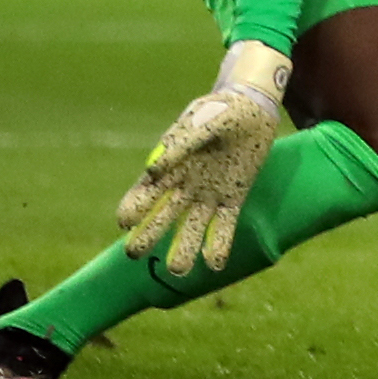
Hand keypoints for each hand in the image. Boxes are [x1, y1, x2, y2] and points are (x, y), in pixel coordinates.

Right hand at [116, 41, 292, 277]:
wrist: (254, 108)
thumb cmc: (221, 110)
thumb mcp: (202, 119)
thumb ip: (182, 142)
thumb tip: (153, 169)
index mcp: (169, 166)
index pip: (144, 192)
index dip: (132, 208)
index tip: (124, 223)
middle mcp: (184, 186)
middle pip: (161, 216)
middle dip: (146, 236)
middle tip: (133, 254)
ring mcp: (209, 194)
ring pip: (192, 227)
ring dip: (184, 248)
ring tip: (177, 270)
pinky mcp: (234, 197)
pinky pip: (225, 225)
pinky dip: (220, 244)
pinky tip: (214, 264)